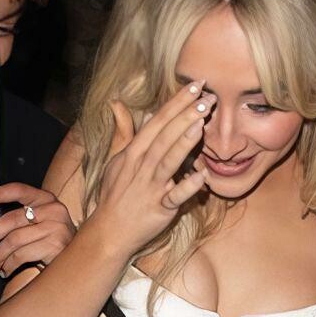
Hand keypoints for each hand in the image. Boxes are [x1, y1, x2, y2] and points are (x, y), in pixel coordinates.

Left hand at [0, 184, 75, 275]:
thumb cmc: (54, 243)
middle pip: (11, 220)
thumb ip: (19, 221)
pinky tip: (6, 270)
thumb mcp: (39, 225)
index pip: (19, 190)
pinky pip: (22, 255)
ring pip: (14, 240)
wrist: (81, 262)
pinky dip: (9, 265)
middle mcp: (53, 209)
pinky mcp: (56, 246)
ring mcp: (56, 227)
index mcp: (46, 199)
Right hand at [84, 84, 213, 252]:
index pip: (157, 122)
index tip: (195, 85)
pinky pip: (174, 196)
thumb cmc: (115, 194)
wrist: (109, 231)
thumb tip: (117, 103)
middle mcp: (142, 166)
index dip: (176, 102)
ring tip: (201, 123)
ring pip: (167, 161)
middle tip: (206, 97)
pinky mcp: (159, 209)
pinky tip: (202, 175)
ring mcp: (150, 187)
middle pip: (164, 136)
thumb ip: (122, 130)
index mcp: (134, 152)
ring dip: (184, 142)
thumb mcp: (115, 159)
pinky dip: (187, 186)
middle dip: (184, 115)